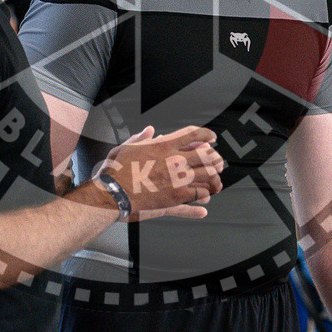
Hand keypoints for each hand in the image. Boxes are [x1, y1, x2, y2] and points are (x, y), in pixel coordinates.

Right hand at [99, 125, 223, 218]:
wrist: (114, 194)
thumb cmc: (117, 171)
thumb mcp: (126, 148)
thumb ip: (141, 137)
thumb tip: (151, 130)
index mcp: (164, 145)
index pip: (193, 134)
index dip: (206, 134)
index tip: (212, 137)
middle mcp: (175, 160)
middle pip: (206, 155)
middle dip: (215, 158)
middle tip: (217, 162)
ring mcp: (178, 179)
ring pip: (207, 175)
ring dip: (213, 177)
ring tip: (215, 180)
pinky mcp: (177, 197)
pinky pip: (200, 195)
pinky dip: (205, 197)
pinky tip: (206, 201)